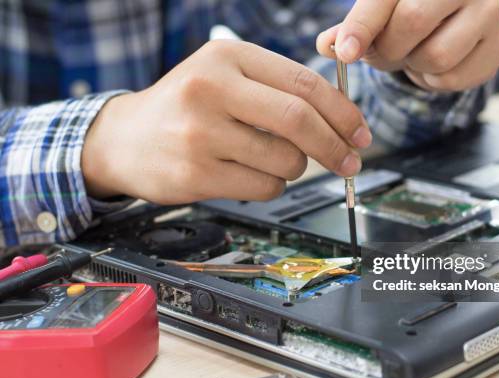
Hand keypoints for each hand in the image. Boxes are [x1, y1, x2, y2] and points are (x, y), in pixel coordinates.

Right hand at [83, 40, 370, 203]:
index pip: (303, 83)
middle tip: (350, 161)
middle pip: (299, 120)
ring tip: (275, 160)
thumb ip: (277, 87)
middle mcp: (211, 89)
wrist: (124, 139)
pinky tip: (250, 174)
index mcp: (227, 57)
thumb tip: (341, 116)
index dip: (342, 111)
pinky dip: (272, 185)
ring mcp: (200, 134)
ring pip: (285, 160)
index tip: (361, 132)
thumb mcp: (225, 75)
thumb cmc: (185, 106)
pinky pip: (263, 187)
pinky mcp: (196, 174)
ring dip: (296, 168)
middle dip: (335, 145)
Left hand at [317, 0, 498, 91]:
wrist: (454, 22)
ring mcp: (489, 11)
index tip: (345, 53)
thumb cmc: (407, 15)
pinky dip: (433, 81)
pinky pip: (452, 78)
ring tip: (413, 55)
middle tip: (383, 53)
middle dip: (387, 48)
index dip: (362, 26)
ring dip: (413, 66)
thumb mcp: (376, 16)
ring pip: (435, 55)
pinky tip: (434, 65)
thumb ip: (352, 30)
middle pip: (413, 21)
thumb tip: (326, 46)